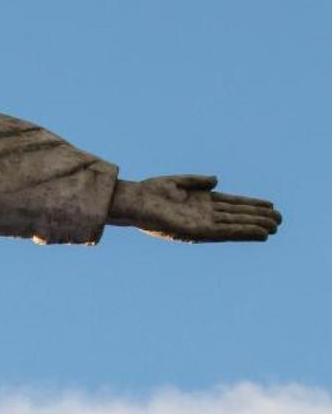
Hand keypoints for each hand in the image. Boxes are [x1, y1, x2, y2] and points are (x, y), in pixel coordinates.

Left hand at [111, 173, 279, 243]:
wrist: (134, 202)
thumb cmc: (151, 192)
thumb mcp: (178, 182)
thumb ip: (198, 181)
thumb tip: (217, 180)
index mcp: (202, 202)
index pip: (233, 204)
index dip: (251, 205)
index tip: (270, 205)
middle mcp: (204, 214)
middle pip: (237, 216)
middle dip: (258, 217)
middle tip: (280, 219)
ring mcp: (202, 223)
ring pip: (235, 226)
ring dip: (254, 227)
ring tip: (275, 227)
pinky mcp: (196, 231)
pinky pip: (224, 232)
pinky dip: (241, 232)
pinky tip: (257, 233)